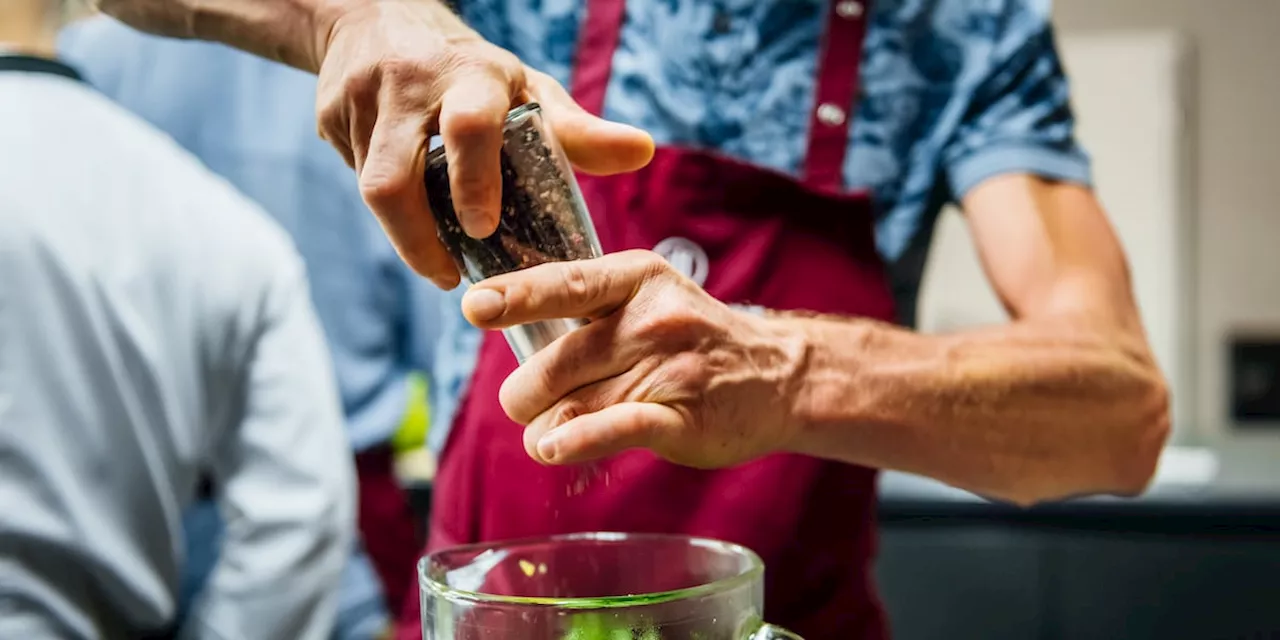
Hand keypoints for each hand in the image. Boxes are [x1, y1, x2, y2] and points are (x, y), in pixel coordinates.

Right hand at [315, 1, 654, 287]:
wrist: (376, 16)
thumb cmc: (472, 70)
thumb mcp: (526, 89)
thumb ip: (578, 130)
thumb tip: (642, 153)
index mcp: (469, 75)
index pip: (469, 126)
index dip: (475, 182)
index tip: (483, 230)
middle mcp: (407, 85)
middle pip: (394, 180)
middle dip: (417, 240)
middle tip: (448, 275)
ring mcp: (359, 103)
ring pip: (371, 188)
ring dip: (404, 232)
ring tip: (435, 257)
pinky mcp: (329, 120)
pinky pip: (356, 176)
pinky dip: (388, 207)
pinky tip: (407, 209)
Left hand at [460, 251, 809, 467]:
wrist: (777, 376)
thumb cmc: (691, 337)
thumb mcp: (645, 298)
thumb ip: (584, 310)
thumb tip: (507, 330)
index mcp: (637, 278)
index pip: (567, 284)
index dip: (517, 296)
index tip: (475, 305)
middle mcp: (654, 318)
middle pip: (558, 362)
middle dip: (526, 394)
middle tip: (524, 404)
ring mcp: (671, 368)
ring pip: (577, 403)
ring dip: (546, 428)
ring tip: (545, 433)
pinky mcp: (682, 418)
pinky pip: (616, 427)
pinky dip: (577, 439)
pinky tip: (553, 447)